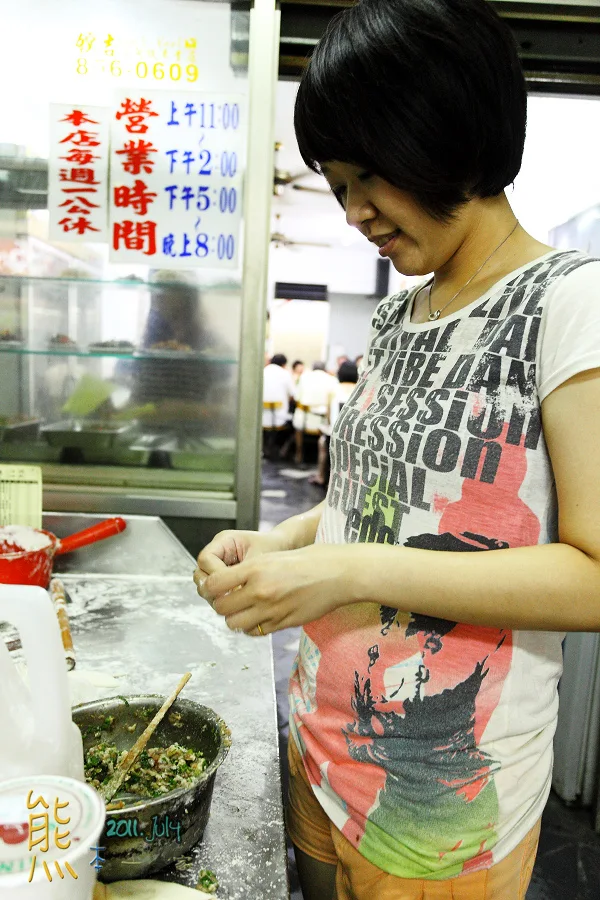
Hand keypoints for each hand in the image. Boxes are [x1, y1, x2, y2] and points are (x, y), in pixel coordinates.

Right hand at [193, 529, 289, 603]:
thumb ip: (245, 571)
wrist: (282, 548)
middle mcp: (218, 553)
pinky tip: (239, 601)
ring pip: (206, 586)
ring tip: (235, 600)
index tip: (231, 585)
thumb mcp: (260, 556)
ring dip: (217, 595)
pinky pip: (216, 592)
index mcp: (223, 541)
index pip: (205, 559)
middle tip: (231, 597)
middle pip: (201, 574)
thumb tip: (234, 591)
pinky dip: (224, 598)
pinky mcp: (224, 579)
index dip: (215, 574)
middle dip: (213, 588)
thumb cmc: (273, 546)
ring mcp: (219, 567)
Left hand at [202, 543, 354, 634]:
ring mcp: (272, 610)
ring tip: (244, 608)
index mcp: (256, 568)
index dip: (209, 588)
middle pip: (221, 608)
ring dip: (236, 617)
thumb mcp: (274, 556)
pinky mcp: (283, 624)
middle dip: (221, 604)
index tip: (213, 587)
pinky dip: (252, 626)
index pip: (214, 584)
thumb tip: (229, 584)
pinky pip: (255, 631)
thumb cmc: (311, 559)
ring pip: (235, 624)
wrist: (340, 573)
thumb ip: (251, 571)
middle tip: (229, 599)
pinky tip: (260, 615)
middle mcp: (260, 590)